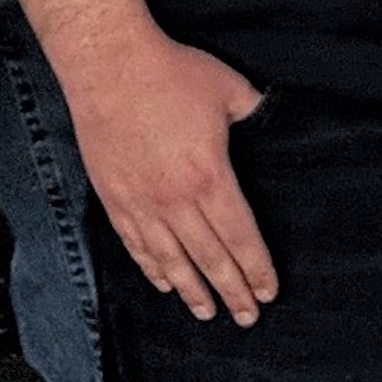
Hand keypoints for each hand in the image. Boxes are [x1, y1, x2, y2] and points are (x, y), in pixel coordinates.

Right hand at [66, 27, 277, 326]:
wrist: (108, 64)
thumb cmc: (170, 72)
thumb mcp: (228, 89)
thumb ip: (254, 111)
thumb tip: (272, 119)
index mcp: (210, 177)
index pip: (240, 237)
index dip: (256, 269)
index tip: (268, 291)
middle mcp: (176, 200)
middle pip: (209, 258)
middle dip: (231, 291)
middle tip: (246, 317)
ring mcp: (141, 202)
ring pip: (171, 260)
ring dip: (192, 290)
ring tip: (206, 313)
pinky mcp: (114, 197)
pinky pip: (136, 244)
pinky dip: (151, 269)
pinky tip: (164, 284)